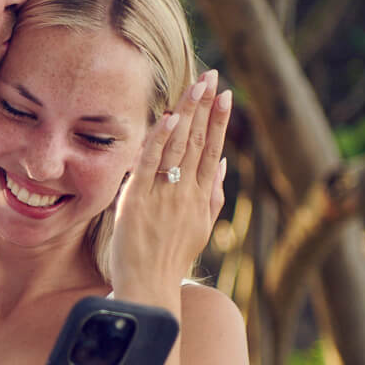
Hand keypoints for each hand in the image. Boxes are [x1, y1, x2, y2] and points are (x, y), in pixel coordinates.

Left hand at [109, 70, 231, 289]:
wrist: (150, 287)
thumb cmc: (169, 260)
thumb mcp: (199, 229)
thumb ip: (213, 195)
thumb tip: (224, 164)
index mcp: (201, 199)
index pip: (212, 152)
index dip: (219, 122)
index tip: (226, 95)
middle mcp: (186, 194)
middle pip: (199, 142)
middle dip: (206, 107)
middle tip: (213, 77)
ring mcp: (164, 196)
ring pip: (179, 147)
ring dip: (189, 114)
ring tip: (199, 85)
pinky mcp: (139, 200)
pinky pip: (152, 164)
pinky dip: (162, 140)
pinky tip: (171, 117)